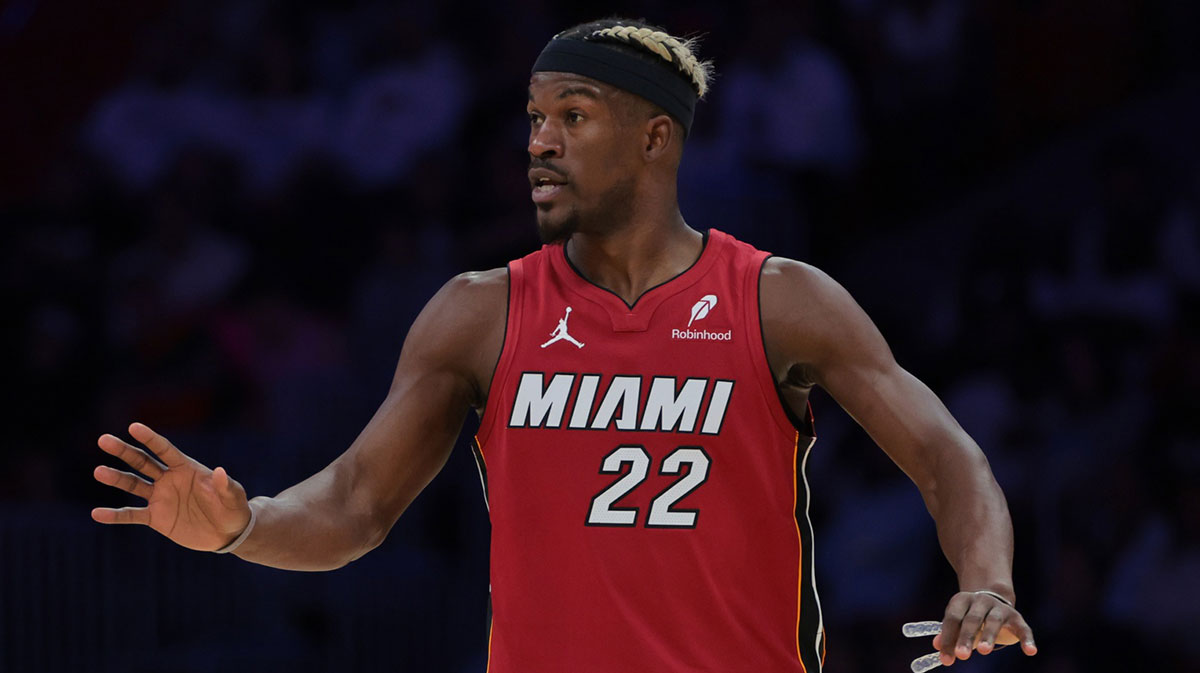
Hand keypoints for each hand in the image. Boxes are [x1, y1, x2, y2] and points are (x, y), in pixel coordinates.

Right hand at [91, 422, 251, 551]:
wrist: (226, 532)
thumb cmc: (233, 509)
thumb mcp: (233, 497)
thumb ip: (226, 486)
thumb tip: (220, 471)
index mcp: (186, 468)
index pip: (165, 450)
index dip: (150, 438)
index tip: (134, 427)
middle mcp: (169, 479)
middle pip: (142, 462)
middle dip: (124, 451)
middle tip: (103, 440)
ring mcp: (160, 498)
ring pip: (133, 485)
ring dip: (116, 478)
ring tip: (99, 471)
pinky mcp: (156, 518)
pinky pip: (132, 515)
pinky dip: (115, 515)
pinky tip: (97, 514)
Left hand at [933, 590, 1036, 665]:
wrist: (992, 598)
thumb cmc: (969, 615)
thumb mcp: (957, 620)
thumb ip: (948, 633)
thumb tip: (937, 646)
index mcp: (962, 600)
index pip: (953, 619)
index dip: (948, 638)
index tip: (946, 658)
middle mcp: (980, 600)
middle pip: (972, 620)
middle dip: (966, 638)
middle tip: (961, 655)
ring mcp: (999, 607)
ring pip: (993, 622)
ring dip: (989, 636)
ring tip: (983, 651)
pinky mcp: (1016, 616)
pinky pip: (1023, 628)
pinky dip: (1027, 639)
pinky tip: (1030, 651)